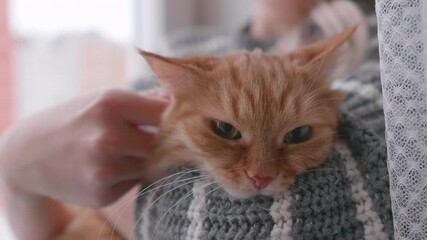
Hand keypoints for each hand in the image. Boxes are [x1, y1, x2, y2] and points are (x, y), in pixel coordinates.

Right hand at [0, 88, 168, 206]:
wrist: (30, 153)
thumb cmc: (77, 119)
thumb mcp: (105, 99)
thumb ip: (145, 101)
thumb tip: (180, 103)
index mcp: (111, 104)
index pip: (167, 112)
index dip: (174, 117)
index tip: (174, 120)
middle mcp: (108, 137)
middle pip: (164, 143)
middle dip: (162, 141)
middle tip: (150, 136)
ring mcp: (104, 168)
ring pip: (153, 165)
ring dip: (146, 159)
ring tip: (125, 150)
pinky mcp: (102, 193)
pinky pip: (136, 182)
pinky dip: (130, 174)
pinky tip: (109, 167)